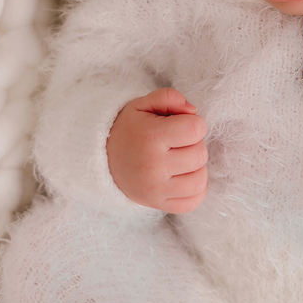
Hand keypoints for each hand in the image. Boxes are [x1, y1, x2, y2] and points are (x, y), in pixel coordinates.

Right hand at [106, 88, 207, 212]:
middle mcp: (153, 166)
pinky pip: (193, 201)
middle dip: (195, 144)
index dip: (194, 123)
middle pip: (200, 155)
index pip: (196, 129)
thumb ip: (170, 97)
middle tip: (178, 143)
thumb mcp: (143, 104)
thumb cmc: (130, 129)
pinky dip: (195, 189)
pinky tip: (183, 177)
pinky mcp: (158, 204)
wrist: (102, 160)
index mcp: (151, 137)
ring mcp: (156, 190)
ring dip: (197, 167)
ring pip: (200, 180)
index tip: (181, 125)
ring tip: (181, 160)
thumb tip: (193, 111)